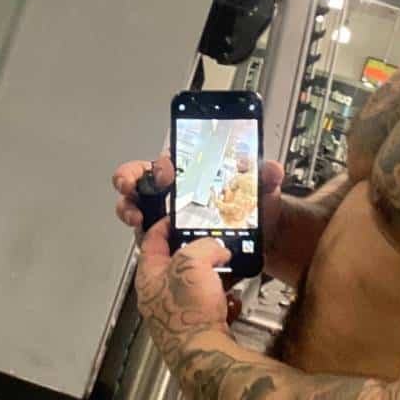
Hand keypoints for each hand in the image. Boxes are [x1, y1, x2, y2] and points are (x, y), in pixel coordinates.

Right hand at [112, 154, 284, 243]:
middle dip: (129, 176)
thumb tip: (271, 168)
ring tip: (135, 214)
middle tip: (130, 184)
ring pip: (135, 201)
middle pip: (142, 175)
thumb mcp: (263, 189)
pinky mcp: (162, 236)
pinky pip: (143, 231)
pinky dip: (138, 231)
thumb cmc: (256, 209)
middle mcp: (176, 189)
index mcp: (196, 171)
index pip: (172, 158)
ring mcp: (165, 212)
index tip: (166, 169)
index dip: (164, 161)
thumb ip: (266, 176)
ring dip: (128, 205)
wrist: (259, 241)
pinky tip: (143, 233)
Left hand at [135, 218, 236, 360]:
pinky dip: (222, 296)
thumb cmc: (189, 314)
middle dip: (197, 252)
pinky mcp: (196, 325)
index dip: (165, 225)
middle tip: (212, 243)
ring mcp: (177, 313)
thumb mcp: (192, 262)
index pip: (151, 241)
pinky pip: (210, 303)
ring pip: (196, 283)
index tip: (177, 217)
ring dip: (213, 274)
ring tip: (227, 269)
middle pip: (176, 263)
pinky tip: (231, 298)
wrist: (205, 354)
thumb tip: (216, 249)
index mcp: (148, 277)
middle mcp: (158, 296)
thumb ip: (204, 246)